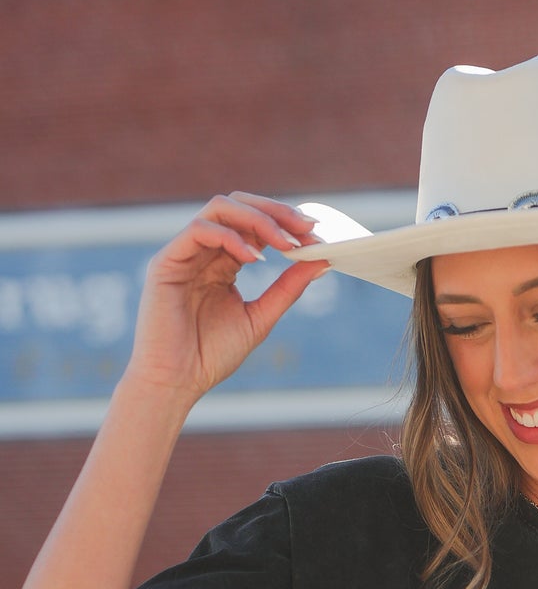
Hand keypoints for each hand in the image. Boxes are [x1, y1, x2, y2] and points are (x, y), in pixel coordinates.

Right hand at [123, 192, 331, 404]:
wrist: (175, 381)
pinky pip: (199, 230)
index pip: (254, 226)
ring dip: (258, 219)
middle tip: (306, 227)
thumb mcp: (260, 318)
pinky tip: (254, 258)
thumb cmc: (211, 355)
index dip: (285, 223)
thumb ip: (287, 289)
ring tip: (286, 242)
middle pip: (238, 206)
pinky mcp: (166, 261)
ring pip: (220, 209)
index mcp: (223, 262)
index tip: (316, 234)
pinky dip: (231, 238)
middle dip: (276, 211)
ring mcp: (184, 252)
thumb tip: (321, 261)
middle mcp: (203, 251)